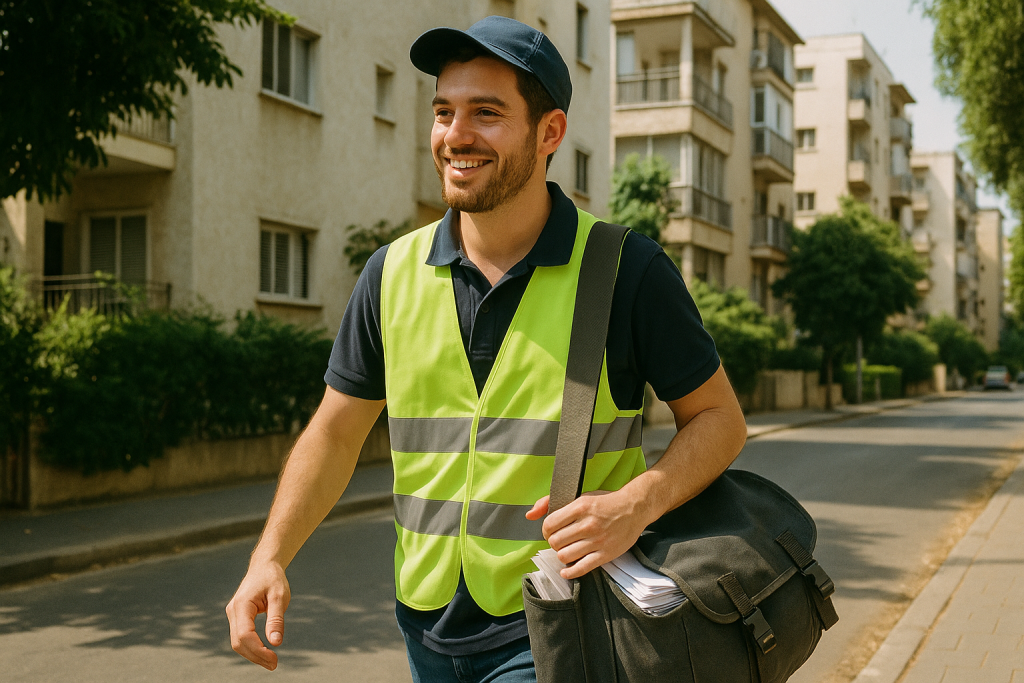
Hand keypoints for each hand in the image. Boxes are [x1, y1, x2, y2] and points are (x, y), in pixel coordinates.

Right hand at [225, 560, 290, 670]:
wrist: (264, 566)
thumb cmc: (273, 578)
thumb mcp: (280, 596)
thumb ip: (276, 619)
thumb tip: (275, 643)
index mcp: (242, 605)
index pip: (244, 635)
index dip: (258, 650)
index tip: (274, 658)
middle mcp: (233, 611)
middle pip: (238, 642)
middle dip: (255, 656)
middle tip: (274, 664)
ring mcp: (233, 614)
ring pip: (237, 642)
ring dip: (253, 654)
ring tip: (271, 662)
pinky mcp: (237, 617)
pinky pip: (241, 637)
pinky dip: (251, 647)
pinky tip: (264, 652)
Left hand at [526, 490, 647, 579]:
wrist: (634, 507)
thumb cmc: (605, 502)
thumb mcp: (579, 495)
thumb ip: (550, 502)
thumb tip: (529, 514)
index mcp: (580, 507)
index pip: (549, 524)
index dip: (546, 530)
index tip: (551, 531)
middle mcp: (588, 524)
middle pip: (555, 542)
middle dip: (554, 543)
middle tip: (561, 541)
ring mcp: (597, 540)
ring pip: (565, 556)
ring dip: (562, 556)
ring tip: (567, 551)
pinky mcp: (606, 554)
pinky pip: (582, 568)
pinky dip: (570, 572)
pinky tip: (567, 570)